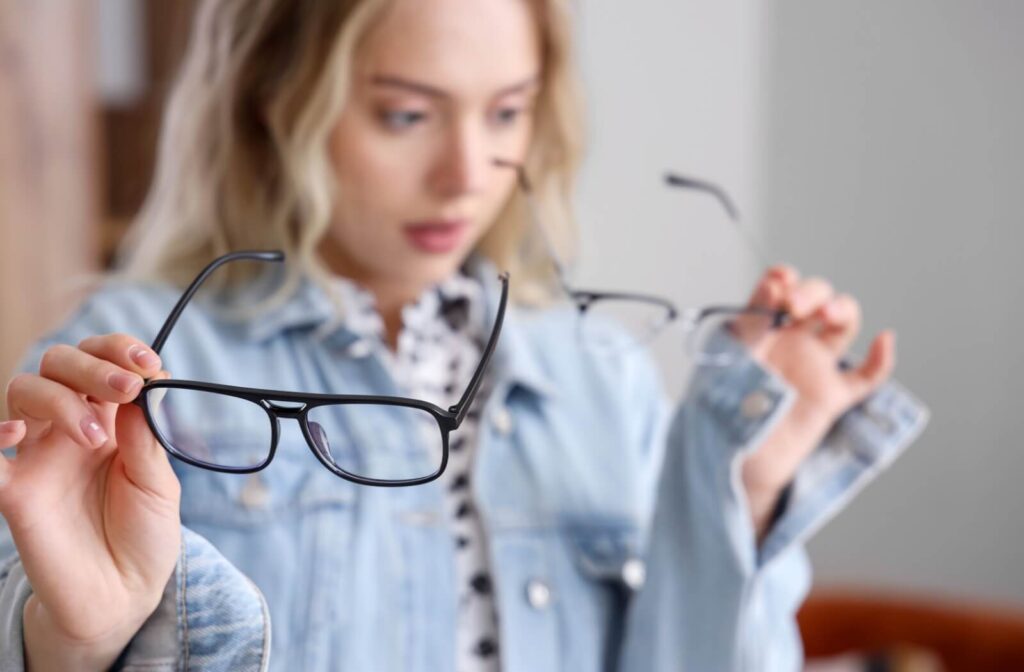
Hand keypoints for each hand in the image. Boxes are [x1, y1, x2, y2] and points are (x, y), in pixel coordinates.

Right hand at [1, 334, 180, 670]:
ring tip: (94, 437)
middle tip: (125, 389)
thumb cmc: (144, 534)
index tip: (148, 363)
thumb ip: (147, 438)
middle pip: (58, 365)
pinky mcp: (13, 491)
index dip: (118, 350)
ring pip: (24, 391)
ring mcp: (39, 455)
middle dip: (92, 366)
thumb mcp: (159, 483)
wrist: (123, 595)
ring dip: (60, 399)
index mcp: (112, 419)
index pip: (101, 361)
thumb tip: (144, 388)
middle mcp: (70, 427)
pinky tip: (16, 435)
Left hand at [734, 266, 894, 539]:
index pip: (779, 288)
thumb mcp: (729, 357)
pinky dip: (882, 359)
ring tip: (829, 314)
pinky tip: (884, 340)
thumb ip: (751, 322)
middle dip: (812, 292)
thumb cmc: (721, 408)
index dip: (784, 279)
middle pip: (815, 299)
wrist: (731, 459)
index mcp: (759, 327)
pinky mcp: (831, 396)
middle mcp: (789, 340)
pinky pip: (866, 376)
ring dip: (843, 309)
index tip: (778, 284)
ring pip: (842, 325)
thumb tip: (774, 283)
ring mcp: (813, 365)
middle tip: (795, 304)